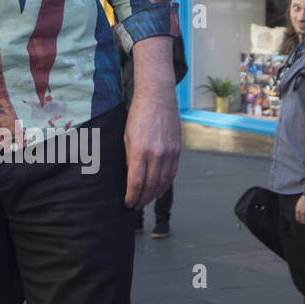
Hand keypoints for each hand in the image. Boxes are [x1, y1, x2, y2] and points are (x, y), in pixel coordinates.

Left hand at [123, 38, 180, 207]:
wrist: (157, 97)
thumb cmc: (138, 115)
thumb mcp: (127, 136)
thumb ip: (129, 157)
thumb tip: (130, 176)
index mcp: (140, 150)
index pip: (136, 182)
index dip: (132, 196)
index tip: (127, 203)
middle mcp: (157, 154)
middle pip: (150, 185)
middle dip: (142, 198)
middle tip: (135, 206)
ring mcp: (170, 153)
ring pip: (163, 182)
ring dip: (154, 194)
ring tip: (146, 200)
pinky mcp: (178, 150)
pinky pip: (172, 173)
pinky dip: (166, 184)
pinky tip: (159, 189)